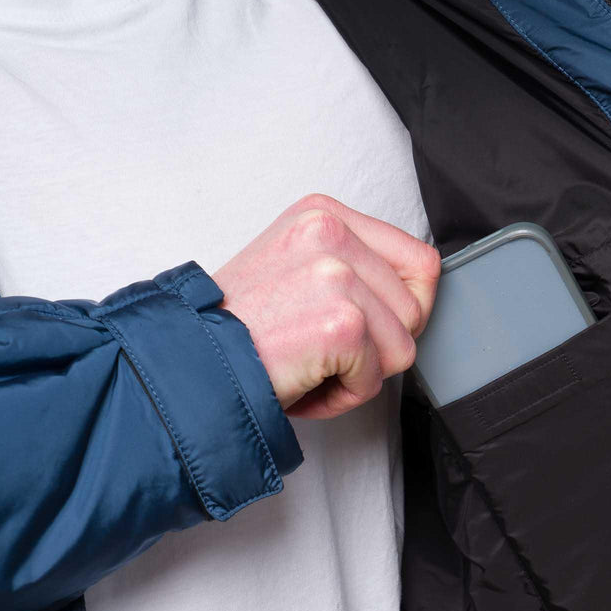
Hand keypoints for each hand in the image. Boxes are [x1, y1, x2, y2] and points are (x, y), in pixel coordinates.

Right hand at [213, 193, 440, 417]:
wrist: (190, 363)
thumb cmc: (239, 329)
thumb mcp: (296, 269)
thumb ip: (353, 267)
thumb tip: (417, 293)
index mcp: (325, 215)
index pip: (419, 262)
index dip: (403, 309)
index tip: (363, 327)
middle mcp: (332, 234)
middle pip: (415, 309)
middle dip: (378, 347)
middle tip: (323, 350)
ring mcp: (338, 276)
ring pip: (402, 348)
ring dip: (360, 374)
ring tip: (310, 364)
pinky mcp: (342, 324)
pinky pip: (376, 378)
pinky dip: (344, 395)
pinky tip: (304, 380)